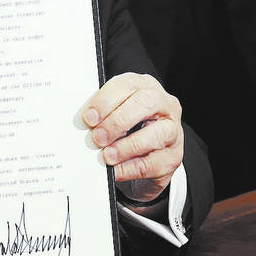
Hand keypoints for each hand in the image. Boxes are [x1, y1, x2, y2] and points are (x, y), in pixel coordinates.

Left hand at [82, 72, 183, 200]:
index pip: (128, 85)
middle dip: (117, 121)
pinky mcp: (173, 157)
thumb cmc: (127, 128)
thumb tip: (82, 123)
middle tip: (98, 137)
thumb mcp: (114, 113)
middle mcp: (164, 105)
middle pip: (145, 104)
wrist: (147, 158)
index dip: (106, 100)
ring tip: (107, 156)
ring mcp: (173, 131)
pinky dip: (130, 168)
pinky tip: (116, 170)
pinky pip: (152, 163)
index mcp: (145, 87)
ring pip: (154, 134)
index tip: (89, 117)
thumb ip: (102, 113)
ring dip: (125, 147)